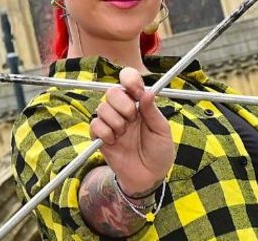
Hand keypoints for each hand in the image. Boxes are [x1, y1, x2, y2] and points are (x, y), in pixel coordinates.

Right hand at [90, 67, 173, 195]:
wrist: (148, 178)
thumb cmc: (159, 153)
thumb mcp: (162, 131)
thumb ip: (153, 111)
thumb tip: (148, 92)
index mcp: (139, 103)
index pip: (129, 81)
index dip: (130, 80)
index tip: (136, 90)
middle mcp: (123, 110)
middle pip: (112, 91)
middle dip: (123, 104)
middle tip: (133, 119)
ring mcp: (110, 122)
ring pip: (102, 108)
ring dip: (116, 121)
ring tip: (124, 134)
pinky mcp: (99, 136)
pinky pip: (95, 125)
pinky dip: (106, 133)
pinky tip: (115, 141)